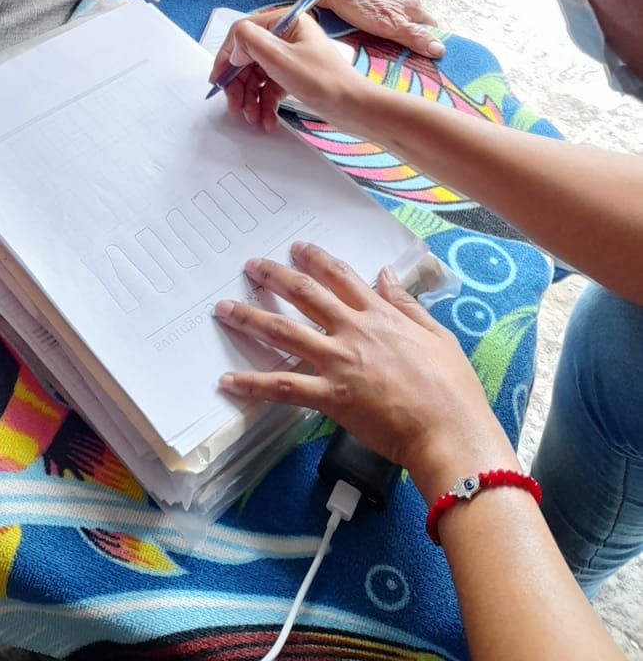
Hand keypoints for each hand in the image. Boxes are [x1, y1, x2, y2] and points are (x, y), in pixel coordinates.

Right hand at [210, 8, 371, 129]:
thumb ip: (251, 42)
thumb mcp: (281, 58)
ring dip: (250, 98)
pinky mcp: (293, 76)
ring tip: (253, 117)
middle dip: (239, 85)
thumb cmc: (327, 81)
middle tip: (235, 105)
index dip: (227, 57)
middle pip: (247, 58)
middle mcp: (286, 36)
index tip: (218, 79)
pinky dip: (264, 104)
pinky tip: (266, 120)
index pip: (243, 33)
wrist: (355, 108)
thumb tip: (234, 45)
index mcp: (286, 22)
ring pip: (256, 76)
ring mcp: (289, 57)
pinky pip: (268, 88)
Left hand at [215, 243, 516, 501]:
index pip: (341, 277)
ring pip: (285, 332)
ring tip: (225, 308)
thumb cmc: (452, 388)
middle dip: (274, 277)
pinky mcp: (331, 396)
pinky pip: (284, 387)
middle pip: (305, 295)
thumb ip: (407, 304)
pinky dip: (253, 383)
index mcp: (381, 315)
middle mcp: (354, 331)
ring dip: (251, 317)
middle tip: (250, 266)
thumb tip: (386, 274)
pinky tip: (229, 380)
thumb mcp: (437, 335)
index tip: (297, 248)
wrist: (449, 430)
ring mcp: (339, 362)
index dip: (316, 260)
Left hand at [313, 0, 442, 59]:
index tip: (428, 64)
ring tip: (383, 61)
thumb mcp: (391, 24)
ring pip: (396, 34)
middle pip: (414, 34)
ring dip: (390, 47)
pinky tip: (369, 49)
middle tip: (402, 67)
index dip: (431, 47)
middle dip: (409, 51)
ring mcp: (386, 10)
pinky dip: (376, 41)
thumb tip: (439, 49)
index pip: (432, 32)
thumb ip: (415, 36)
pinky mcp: (370, 13)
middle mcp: (402, 7)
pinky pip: (379, 32)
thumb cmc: (360, 0)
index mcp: (413, 8)